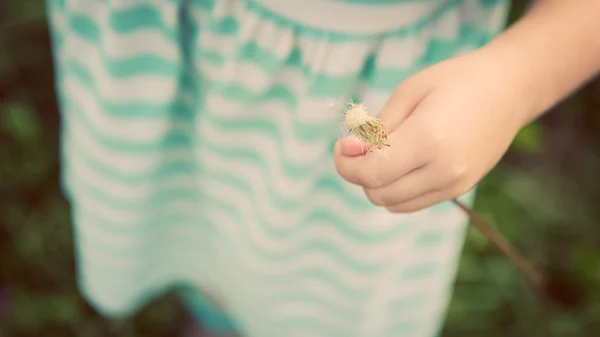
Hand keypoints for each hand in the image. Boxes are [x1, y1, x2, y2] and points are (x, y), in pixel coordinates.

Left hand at [334, 51, 530, 212]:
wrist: (509, 89)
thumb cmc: (454, 82)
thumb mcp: (409, 91)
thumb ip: (378, 127)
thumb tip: (351, 152)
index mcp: (428, 139)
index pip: (372, 173)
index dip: (346, 164)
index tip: (342, 145)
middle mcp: (443, 169)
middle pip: (378, 193)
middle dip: (359, 173)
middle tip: (361, 146)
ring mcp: (454, 184)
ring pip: (393, 204)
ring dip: (377, 184)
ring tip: (385, 153)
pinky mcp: (459, 189)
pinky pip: (412, 203)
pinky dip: (396, 190)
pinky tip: (402, 163)